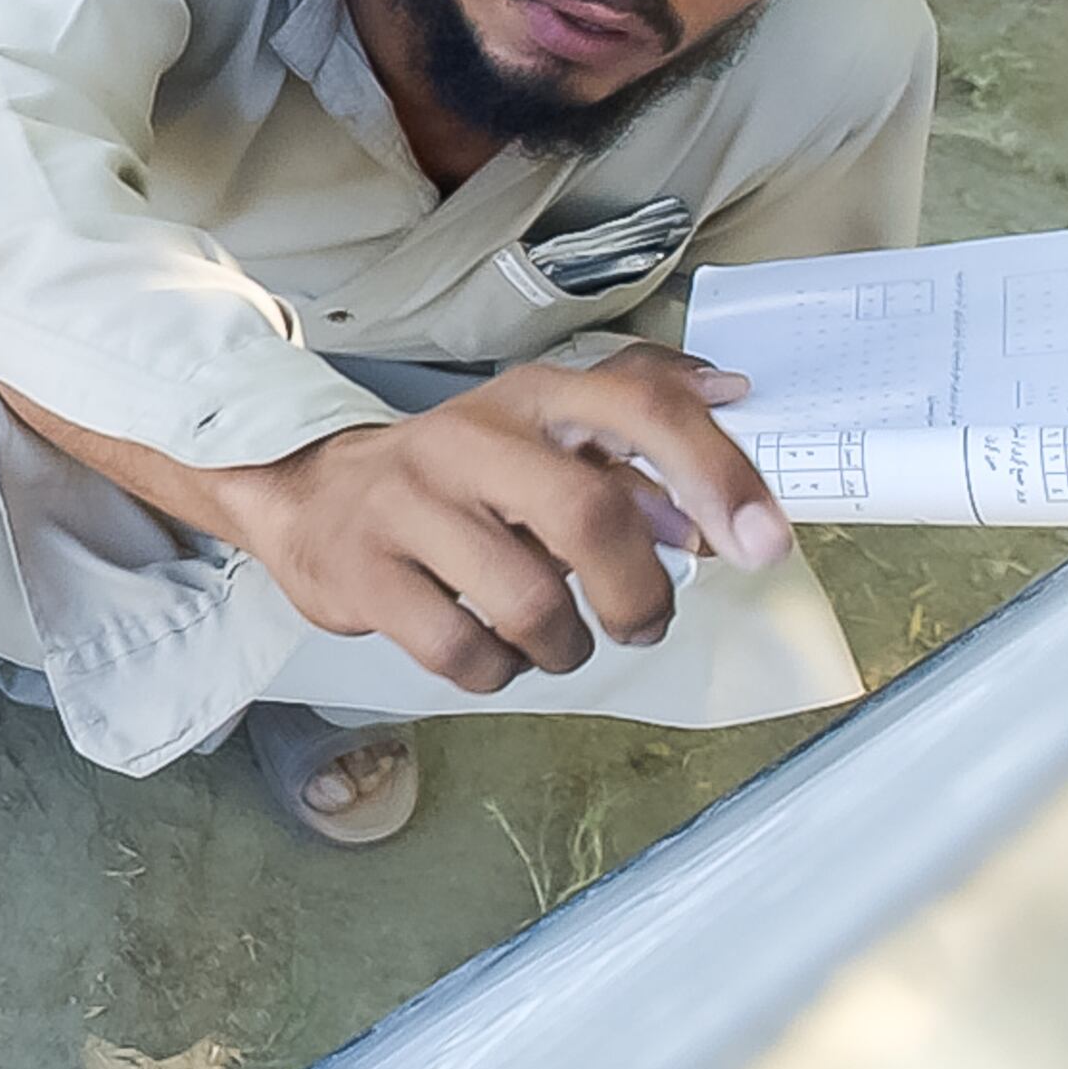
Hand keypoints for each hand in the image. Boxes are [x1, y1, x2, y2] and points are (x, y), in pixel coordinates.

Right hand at [227, 345, 788, 691]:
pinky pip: (463, 651)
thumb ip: (637, 422)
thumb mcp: (539, 431)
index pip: (640, 409)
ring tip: (552, 639)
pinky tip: (492, 649)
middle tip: (642, 623)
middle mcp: (467, 438)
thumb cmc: (455, 476)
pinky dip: (498, 671)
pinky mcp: (361, 572)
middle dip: (638, 594)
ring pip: (528, 602)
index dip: (715, 474)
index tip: (761, 545)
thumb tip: (735, 397)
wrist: (306, 495)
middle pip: (587, 514)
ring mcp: (406, 504)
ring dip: (565, 645)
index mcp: (530, 398)